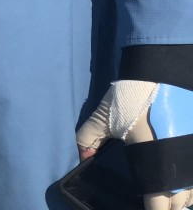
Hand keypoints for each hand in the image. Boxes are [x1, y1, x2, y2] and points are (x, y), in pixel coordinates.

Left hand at [77, 81, 192, 209]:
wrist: (164, 69)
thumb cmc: (133, 96)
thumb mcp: (104, 118)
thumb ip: (88, 139)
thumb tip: (82, 158)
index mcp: (159, 168)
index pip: (160, 208)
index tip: (143, 207)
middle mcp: (186, 170)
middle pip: (179, 203)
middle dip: (165, 203)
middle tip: (151, 196)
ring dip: (181, 193)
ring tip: (165, 185)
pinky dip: (190, 180)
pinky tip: (179, 172)